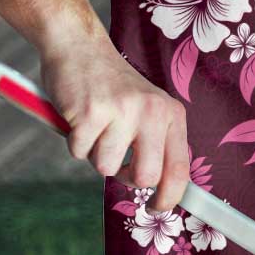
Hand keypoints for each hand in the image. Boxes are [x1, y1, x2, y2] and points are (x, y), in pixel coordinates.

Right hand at [40, 39, 189, 213]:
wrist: (79, 46)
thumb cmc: (111, 87)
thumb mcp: (146, 109)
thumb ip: (155, 144)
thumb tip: (162, 190)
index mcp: (171, 114)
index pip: (180, 168)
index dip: (170, 197)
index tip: (156, 208)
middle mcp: (152, 111)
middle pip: (146, 177)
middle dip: (126, 178)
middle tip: (115, 160)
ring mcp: (122, 111)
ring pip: (106, 168)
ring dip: (95, 154)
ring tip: (95, 126)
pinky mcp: (90, 112)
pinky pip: (79, 152)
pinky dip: (74, 141)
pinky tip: (79, 117)